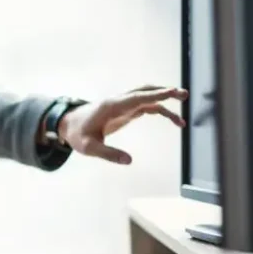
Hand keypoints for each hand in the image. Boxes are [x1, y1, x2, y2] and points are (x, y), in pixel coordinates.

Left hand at [58, 86, 187, 164]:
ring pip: (148, 99)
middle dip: (164, 92)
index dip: (155, 95)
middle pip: (145, 92)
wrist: (68, 125)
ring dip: (165, 104)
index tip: (172, 92)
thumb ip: (108, 153)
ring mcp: (123, 105)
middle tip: (184, 95)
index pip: (137, 98)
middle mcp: (119, 102)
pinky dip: (161, 110)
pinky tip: (173, 120)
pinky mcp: (125, 111)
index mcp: (111, 106)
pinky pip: (146, 107)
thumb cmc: (77, 135)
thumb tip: (129, 161)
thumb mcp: (89, 147)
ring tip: (182, 122)